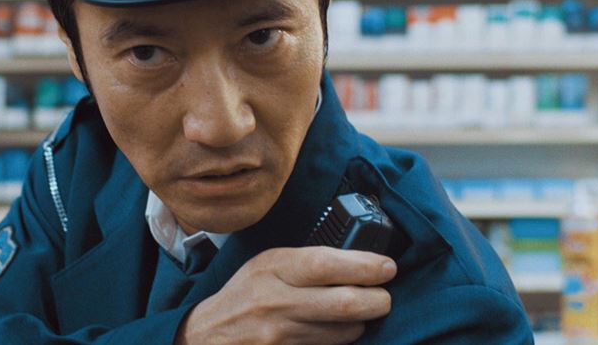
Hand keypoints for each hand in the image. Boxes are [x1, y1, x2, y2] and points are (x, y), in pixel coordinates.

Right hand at [176, 246, 395, 344]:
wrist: (210, 335)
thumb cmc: (245, 295)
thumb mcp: (268, 264)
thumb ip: (307, 261)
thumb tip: (360, 261)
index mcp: (273, 268)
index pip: (326, 264)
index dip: (365, 266)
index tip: (387, 267)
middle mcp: (276, 302)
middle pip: (344, 304)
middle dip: (377, 301)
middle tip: (384, 296)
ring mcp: (280, 335)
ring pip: (344, 332)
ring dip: (361, 323)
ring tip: (360, 313)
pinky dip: (342, 339)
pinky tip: (339, 330)